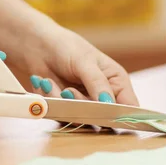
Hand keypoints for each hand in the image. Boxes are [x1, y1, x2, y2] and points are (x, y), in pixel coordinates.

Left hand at [0, 0, 138, 105]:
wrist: (36, 46)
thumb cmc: (66, 47)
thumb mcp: (85, 62)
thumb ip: (98, 84)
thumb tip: (108, 104)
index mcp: (117, 81)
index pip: (129, 107)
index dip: (122, 116)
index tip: (107, 118)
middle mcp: (104, 95)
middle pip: (104, 118)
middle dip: (85, 107)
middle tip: (69, 91)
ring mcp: (85, 103)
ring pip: (82, 118)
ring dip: (65, 103)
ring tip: (55, 83)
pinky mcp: (67, 108)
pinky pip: (63, 115)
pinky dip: (53, 101)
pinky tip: (46, 83)